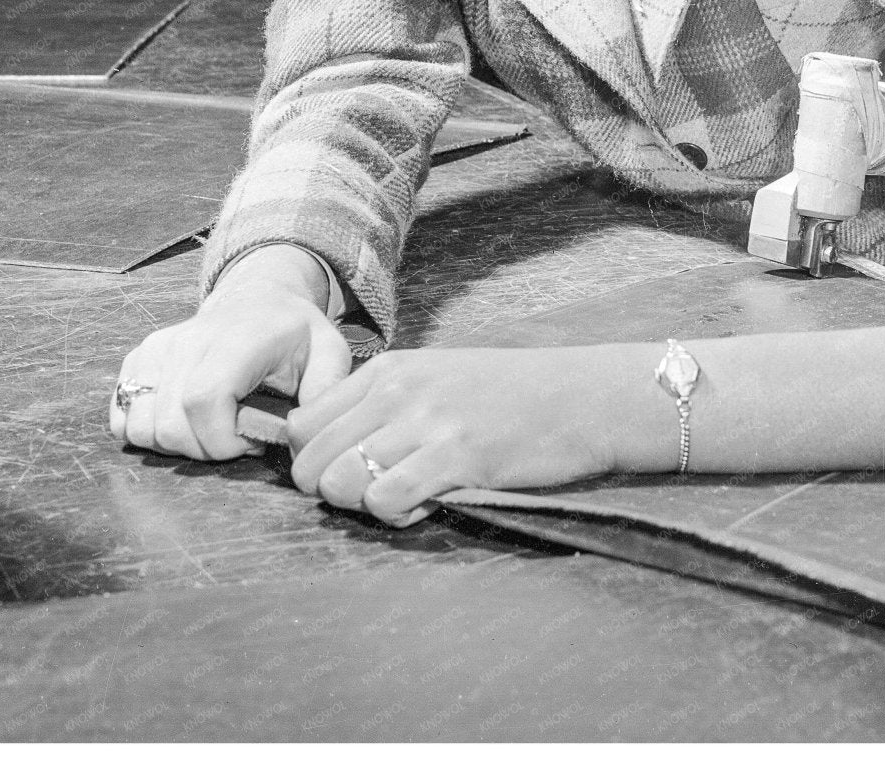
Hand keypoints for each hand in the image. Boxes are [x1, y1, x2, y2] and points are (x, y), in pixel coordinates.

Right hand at [109, 246, 351, 460]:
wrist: (257, 299)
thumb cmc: (293, 333)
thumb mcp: (329, 352)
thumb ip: (327, 390)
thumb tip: (311, 433)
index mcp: (237, 339)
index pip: (204, 399)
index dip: (220, 439)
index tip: (250, 442)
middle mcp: (188, 340)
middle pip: (169, 424)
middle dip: (203, 450)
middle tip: (235, 438)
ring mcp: (157, 348)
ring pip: (140, 426)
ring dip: (176, 445)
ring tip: (211, 428)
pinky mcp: (138, 359)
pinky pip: (121, 417)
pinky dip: (147, 433)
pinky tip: (183, 422)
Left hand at [286, 346, 631, 527]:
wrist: (582, 396)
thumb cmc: (511, 394)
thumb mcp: (436, 377)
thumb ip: (384, 405)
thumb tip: (331, 454)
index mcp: (388, 369)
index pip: (302, 425)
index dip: (314, 461)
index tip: (350, 472)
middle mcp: (398, 389)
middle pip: (311, 462)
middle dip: (331, 492)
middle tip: (374, 495)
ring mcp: (427, 420)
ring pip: (340, 483)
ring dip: (362, 507)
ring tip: (401, 500)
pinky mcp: (457, 454)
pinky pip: (386, 498)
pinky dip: (395, 515)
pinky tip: (425, 506)